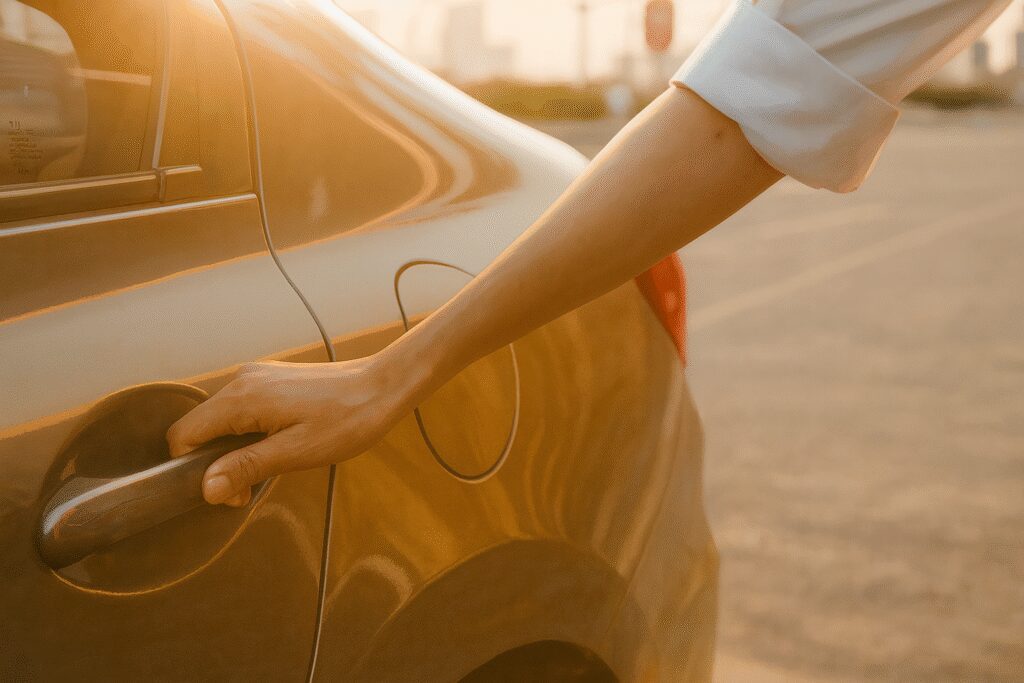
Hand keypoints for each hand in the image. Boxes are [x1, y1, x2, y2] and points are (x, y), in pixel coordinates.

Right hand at [166, 357, 411, 506]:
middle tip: (254, 487)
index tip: (232, 491)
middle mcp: (241, 381)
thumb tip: (206, 489)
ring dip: (236, 450)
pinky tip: (281, 444)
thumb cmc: (346, 421)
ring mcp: (257, 376)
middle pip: (201, 429)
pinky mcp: (272, 379)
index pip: (184, 435)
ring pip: (222, 421)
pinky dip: (250, 434)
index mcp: (241, 398)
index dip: (195, 470)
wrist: (383, 386)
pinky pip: (243, 410)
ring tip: (274, 464)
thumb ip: (247, 467)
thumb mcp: (295, 452)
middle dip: (217, 464)